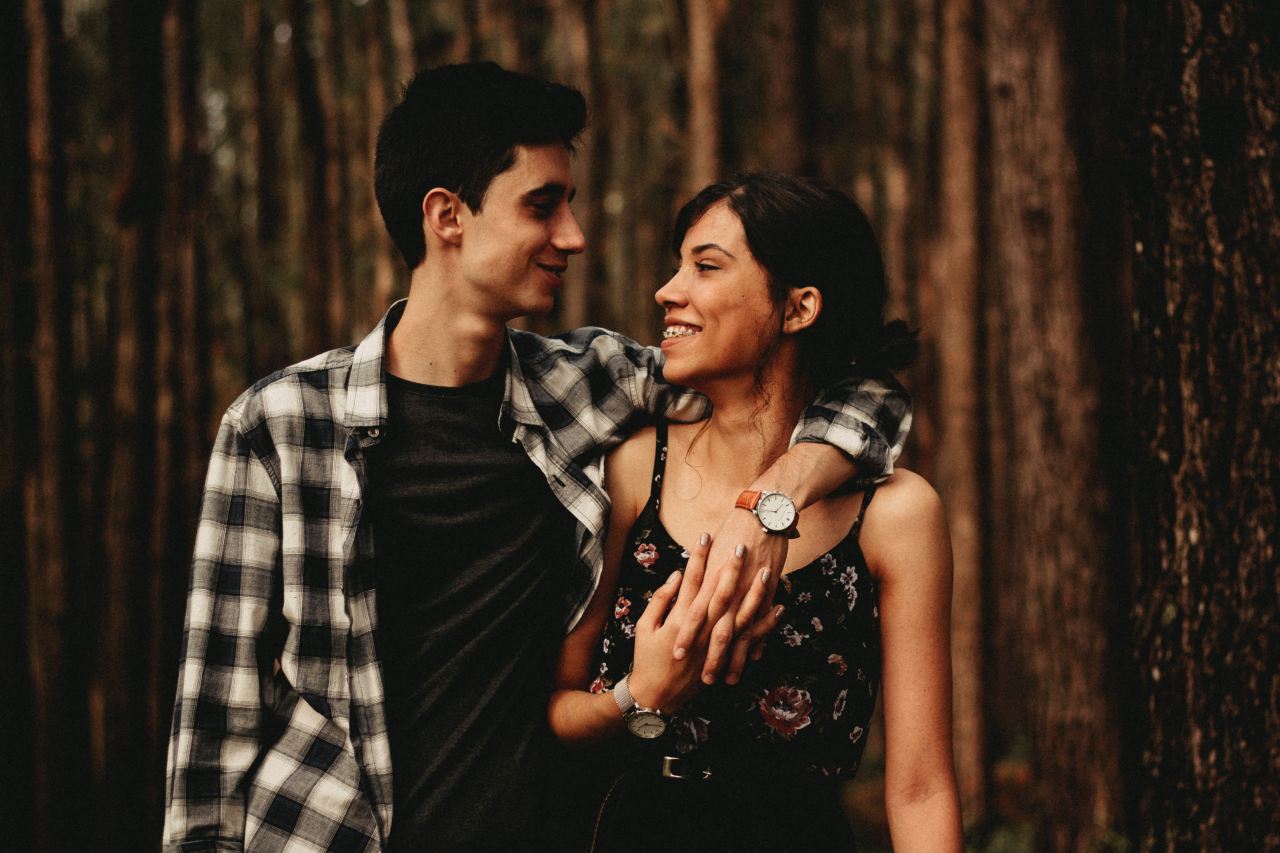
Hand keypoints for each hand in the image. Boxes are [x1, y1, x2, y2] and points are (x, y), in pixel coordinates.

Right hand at [630, 533, 782, 709]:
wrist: (656, 696)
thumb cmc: (646, 658)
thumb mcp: (645, 627)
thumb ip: (661, 600)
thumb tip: (677, 576)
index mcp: (679, 620)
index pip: (691, 581)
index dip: (699, 557)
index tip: (704, 536)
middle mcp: (701, 631)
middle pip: (720, 594)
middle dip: (732, 569)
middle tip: (741, 546)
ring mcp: (715, 646)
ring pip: (740, 615)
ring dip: (755, 593)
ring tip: (766, 571)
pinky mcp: (724, 658)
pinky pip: (750, 639)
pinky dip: (765, 624)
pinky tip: (779, 607)